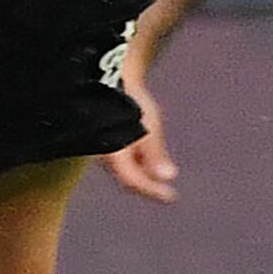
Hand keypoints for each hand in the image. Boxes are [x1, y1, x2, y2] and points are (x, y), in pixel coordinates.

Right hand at [106, 76, 177, 199]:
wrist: (109, 77)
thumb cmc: (130, 101)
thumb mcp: (148, 127)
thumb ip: (155, 154)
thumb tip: (168, 177)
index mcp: (112, 152)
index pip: (132, 181)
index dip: (151, 191)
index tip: (171, 196)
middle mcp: (102, 154)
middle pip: (127, 178)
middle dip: (148, 185)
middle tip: (167, 190)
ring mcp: (101, 147)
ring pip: (123, 169)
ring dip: (143, 174)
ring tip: (159, 171)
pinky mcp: (104, 140)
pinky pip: (120, 159)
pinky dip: (137, 163)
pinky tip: (146, 158)